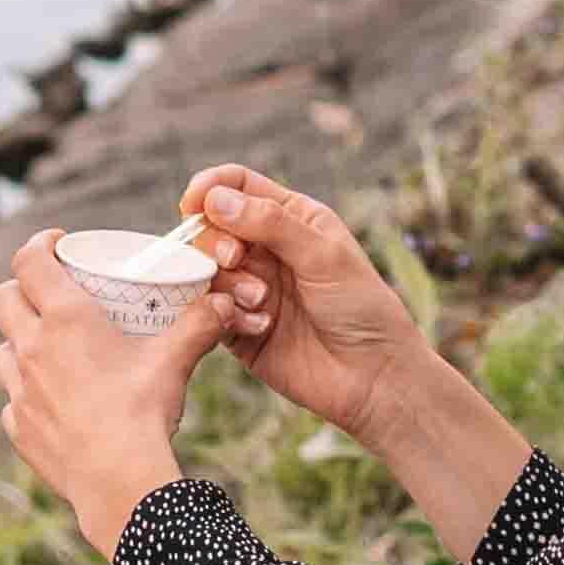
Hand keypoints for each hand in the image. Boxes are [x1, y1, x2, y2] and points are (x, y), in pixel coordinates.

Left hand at [0, 236, 228, 559]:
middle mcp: (32, 348)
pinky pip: (11, 401)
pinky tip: (52, 401)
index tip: (57, 244)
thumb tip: (225, 302)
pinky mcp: (19, 428)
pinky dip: (26, 394)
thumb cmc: (142, 412)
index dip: (38, 245)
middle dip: (22, 290)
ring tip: (48, 350)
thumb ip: (200, 324)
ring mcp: (20, 391)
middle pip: (3, 300)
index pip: (28, 261)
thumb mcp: (174, 360)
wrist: (119, 480)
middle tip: (51, 295)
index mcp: (65, 319)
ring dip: (19, 344)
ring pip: (0, 351)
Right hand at [175, 167, 427, 443]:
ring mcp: (251, 288)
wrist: (372, 377)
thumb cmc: (361, 308)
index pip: (238, 187)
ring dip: (227, 282)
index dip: (210, 189)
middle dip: (215, 240)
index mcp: (293, 219)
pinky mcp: (240, 327)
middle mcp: (268, 250)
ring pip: (207, 270)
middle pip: (213, 227)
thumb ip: (270, 224)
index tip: (191, 204)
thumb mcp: (323, 256)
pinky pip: (211, 311)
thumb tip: (214, 199)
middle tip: (234, 259)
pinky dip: (227, 315)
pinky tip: (262, 327)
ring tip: (260, 302)